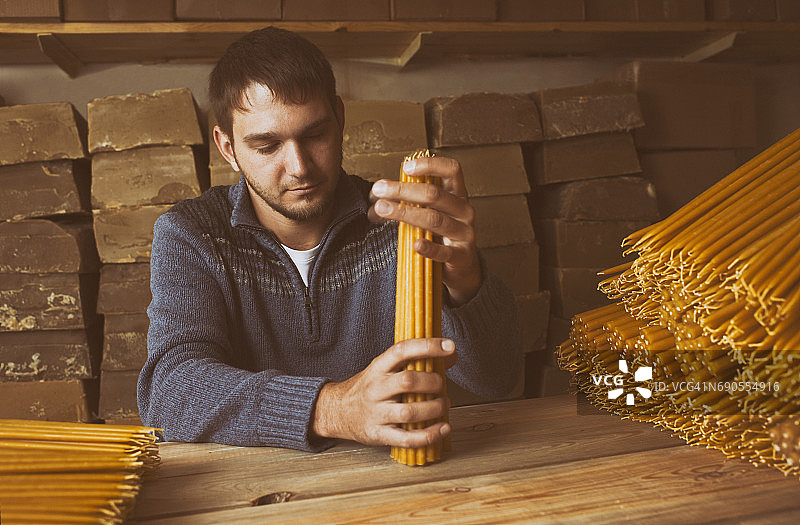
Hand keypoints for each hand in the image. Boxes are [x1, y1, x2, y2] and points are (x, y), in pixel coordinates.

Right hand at [312, 338, 456, 446]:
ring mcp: (376, 413)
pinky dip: (430, 435)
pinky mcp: (379, 435)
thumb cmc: (368, 388)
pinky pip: (407, 438)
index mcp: (378, 367)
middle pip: (408, 381)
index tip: (449, 345)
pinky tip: (443, 427)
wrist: (335, 411)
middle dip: (433, 382)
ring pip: (410, 412)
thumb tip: (451, 354)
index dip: (428, 346)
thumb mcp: (385, 369)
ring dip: (435, 408)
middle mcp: (376, 388)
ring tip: (444, 405)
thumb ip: (415, 362)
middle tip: (441, 385)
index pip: (403, 350)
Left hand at [368, 156, 481, 305]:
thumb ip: (406, 202)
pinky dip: (429, 248)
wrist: (462, 266)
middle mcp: (463, 210)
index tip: (405, 167)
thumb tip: (374, 199)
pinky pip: (444, 251)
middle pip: (435, 194)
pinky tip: (415, 245)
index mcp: (457, 194)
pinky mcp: (461, 255)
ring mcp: (464, 233)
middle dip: (403, 190)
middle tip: (379, 190)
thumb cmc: (441, 234)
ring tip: (383, 210)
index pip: (451, 170)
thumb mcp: (429, 212)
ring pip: (434, 219)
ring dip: (406, 213)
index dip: (430, 164)